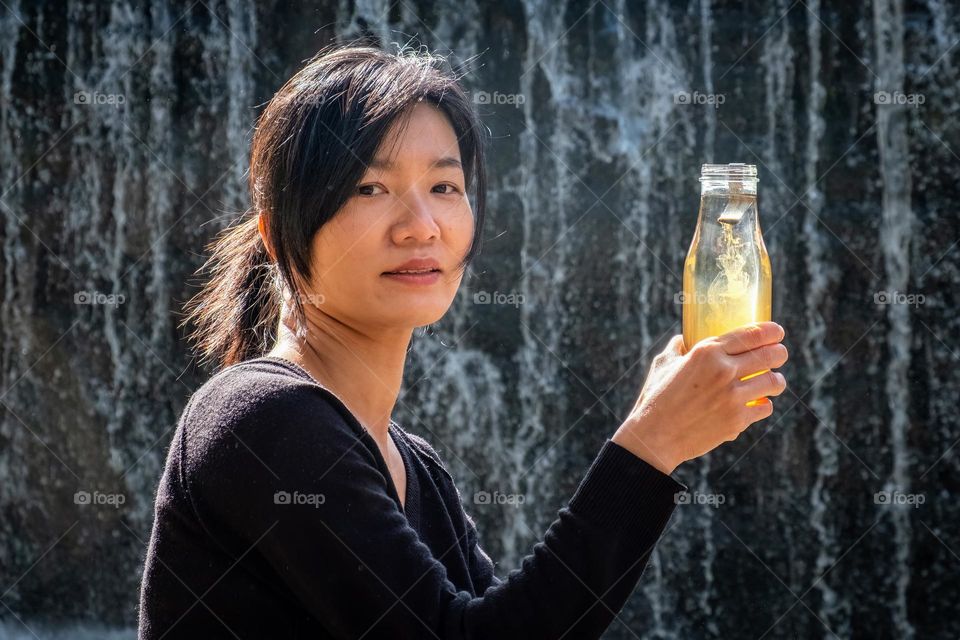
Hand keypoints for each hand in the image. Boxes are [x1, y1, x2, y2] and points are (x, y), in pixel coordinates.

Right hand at [611, 322, 788, 474]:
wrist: (655, 436)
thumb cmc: (656, 397)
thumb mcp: (663, 364)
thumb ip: (677, 347)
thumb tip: (683, 339)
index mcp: (707, 351)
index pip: (752, 334)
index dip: (771, 331)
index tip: (777, 332)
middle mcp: (724, 370)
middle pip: (770, 355)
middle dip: (780, 353)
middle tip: (780, 354)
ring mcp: (733, 396)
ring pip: (773, 382)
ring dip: (777, 381)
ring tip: (774, 381)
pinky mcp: (738, 420)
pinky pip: (765, 408)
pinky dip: (763, 405)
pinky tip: (758, 404)